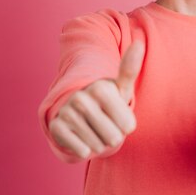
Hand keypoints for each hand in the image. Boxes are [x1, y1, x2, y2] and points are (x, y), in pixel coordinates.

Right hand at [49, 40, 144, 159]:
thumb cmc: (107, 101)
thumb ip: (130, 69)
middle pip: (114, 137)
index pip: (128, 125)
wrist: (78, 113)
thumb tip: (139, 44)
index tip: (118, 115)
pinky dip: (84, 149)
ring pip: (97, 145)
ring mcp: (67, 112)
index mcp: (101, 88)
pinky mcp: (56, 128)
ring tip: (93, 130)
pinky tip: (80, 137)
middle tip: (105, 124)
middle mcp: (81, 97)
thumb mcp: (121, 88)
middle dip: (112, 136)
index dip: (126, 126)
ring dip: (98, 143)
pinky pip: (81, 150)